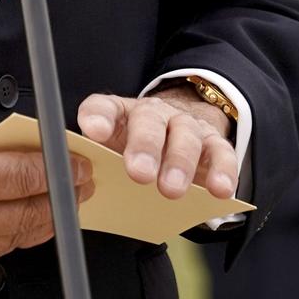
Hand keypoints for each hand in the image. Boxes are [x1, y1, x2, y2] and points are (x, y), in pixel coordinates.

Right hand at [0, 109, 93, 273]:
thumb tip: (24, 143)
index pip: (22, 178)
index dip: (59, 172)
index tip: (78, 166)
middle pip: (25, 216)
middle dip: (61, 202)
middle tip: (80, 187)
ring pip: (10, 240)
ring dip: (40, 223)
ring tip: (58, 204)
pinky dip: (8, 237)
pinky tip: (19, 220)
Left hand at [77, 86, 238, 202]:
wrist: (176, 131)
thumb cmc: (135, 151)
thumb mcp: (112, 155)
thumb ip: (96, 167)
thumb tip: (75, 186)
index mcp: (120, 115)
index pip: (104, 108)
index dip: (99, 118)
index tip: (94, 132)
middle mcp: (153, 114)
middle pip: (149, 121)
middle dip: (145, 146)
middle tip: (139, 174)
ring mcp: (185, 125)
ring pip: (186, 135)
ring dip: (180, 162)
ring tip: (172, 190)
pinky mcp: (214, 142)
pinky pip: (221, 153)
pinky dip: (222, 171)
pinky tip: (220, 190)